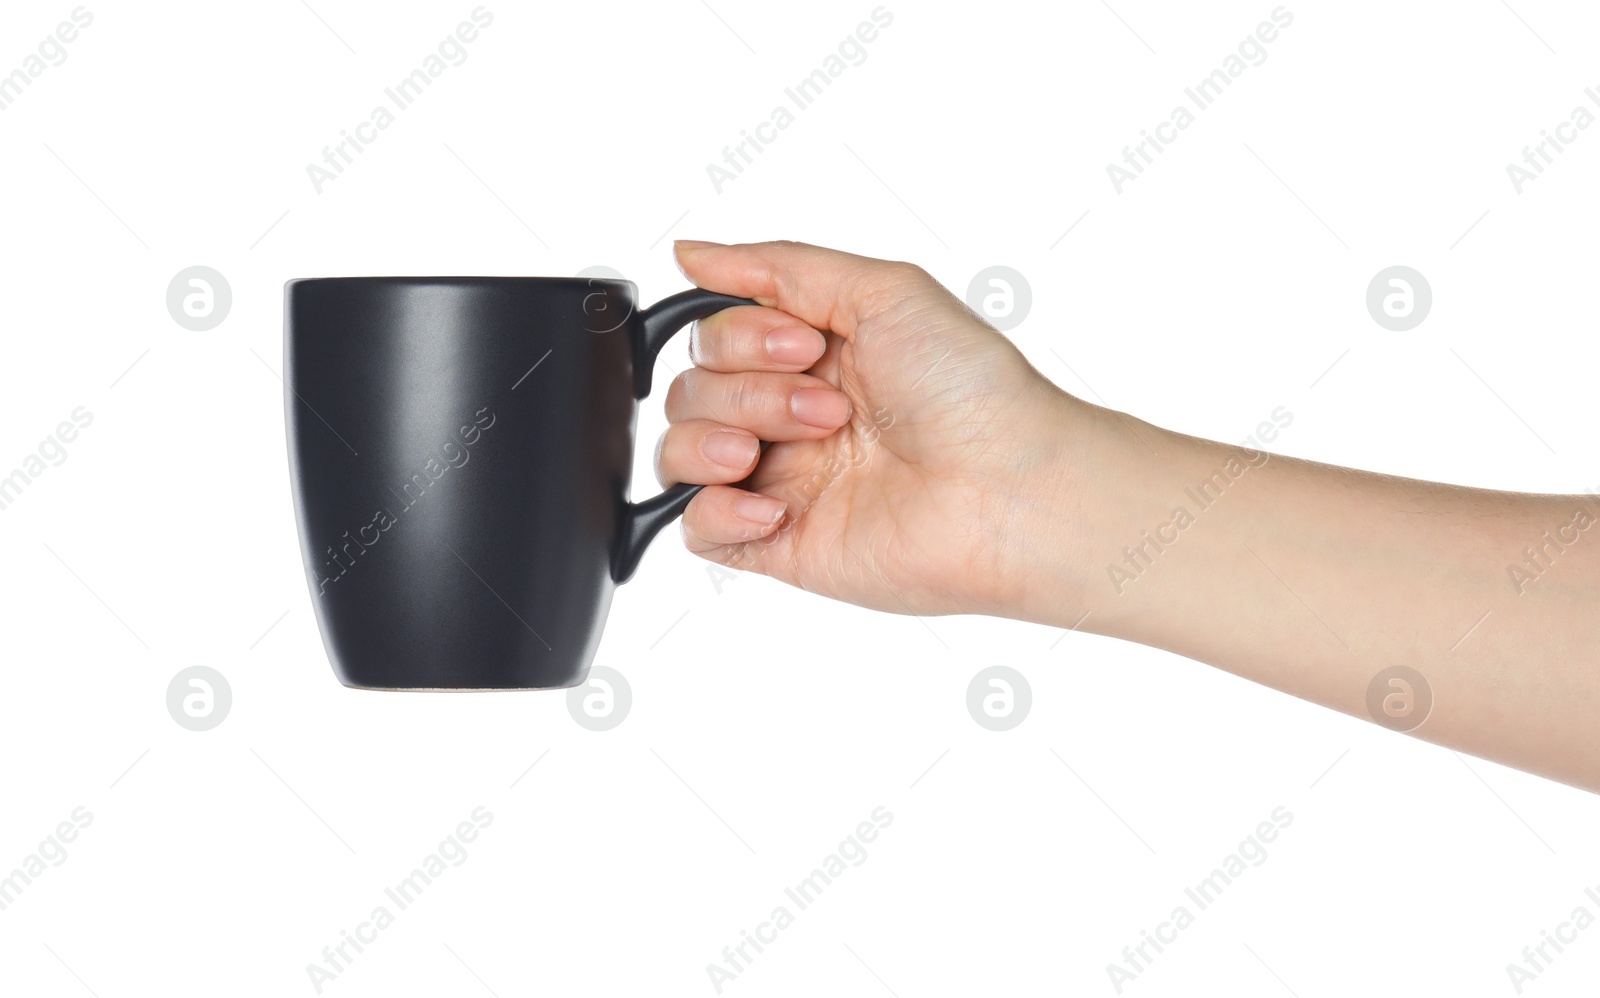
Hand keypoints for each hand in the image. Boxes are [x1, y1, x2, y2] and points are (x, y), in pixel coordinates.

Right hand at [659, 240, 1082, 617]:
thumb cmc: (972, 391)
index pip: (714, 335)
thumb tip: (690, 251)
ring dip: (712, 441)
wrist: (1011, 491)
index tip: (807, 347)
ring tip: (768, 455)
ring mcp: (782, 481)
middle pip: (692, 390)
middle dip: (748, 391)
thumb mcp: (883, 290)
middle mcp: (790, 415)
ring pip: (680, 452)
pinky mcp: (779, 544)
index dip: (741, 337)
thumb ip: (780, 266)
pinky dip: (714, 511)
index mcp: (813, 355)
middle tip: (829, 409)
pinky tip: (770, 507)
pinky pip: (695, 529)